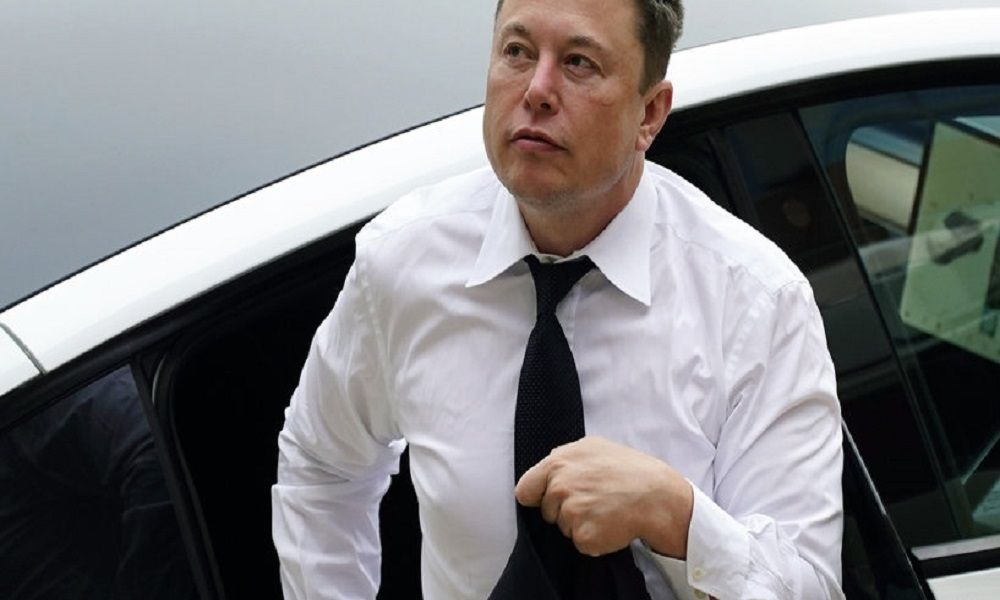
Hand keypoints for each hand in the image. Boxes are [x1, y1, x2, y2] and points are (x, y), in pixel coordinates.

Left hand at [515, 436, 692, 557]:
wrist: (657, 496)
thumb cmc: (629, 470)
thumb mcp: (594, 447)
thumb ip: (565, 458)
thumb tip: (549, 470)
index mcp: (558, 463)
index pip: (525, 489)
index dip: (537, 496)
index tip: (548, 498)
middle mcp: (560, 487)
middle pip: (547, 511)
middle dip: (564, 510)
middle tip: (593, 500)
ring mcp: (571, 512)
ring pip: (563, 527)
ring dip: (580, 524)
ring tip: (605, 509)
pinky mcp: (583, 536)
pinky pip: (579, 542)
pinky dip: (593, 539)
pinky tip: (610, 524)